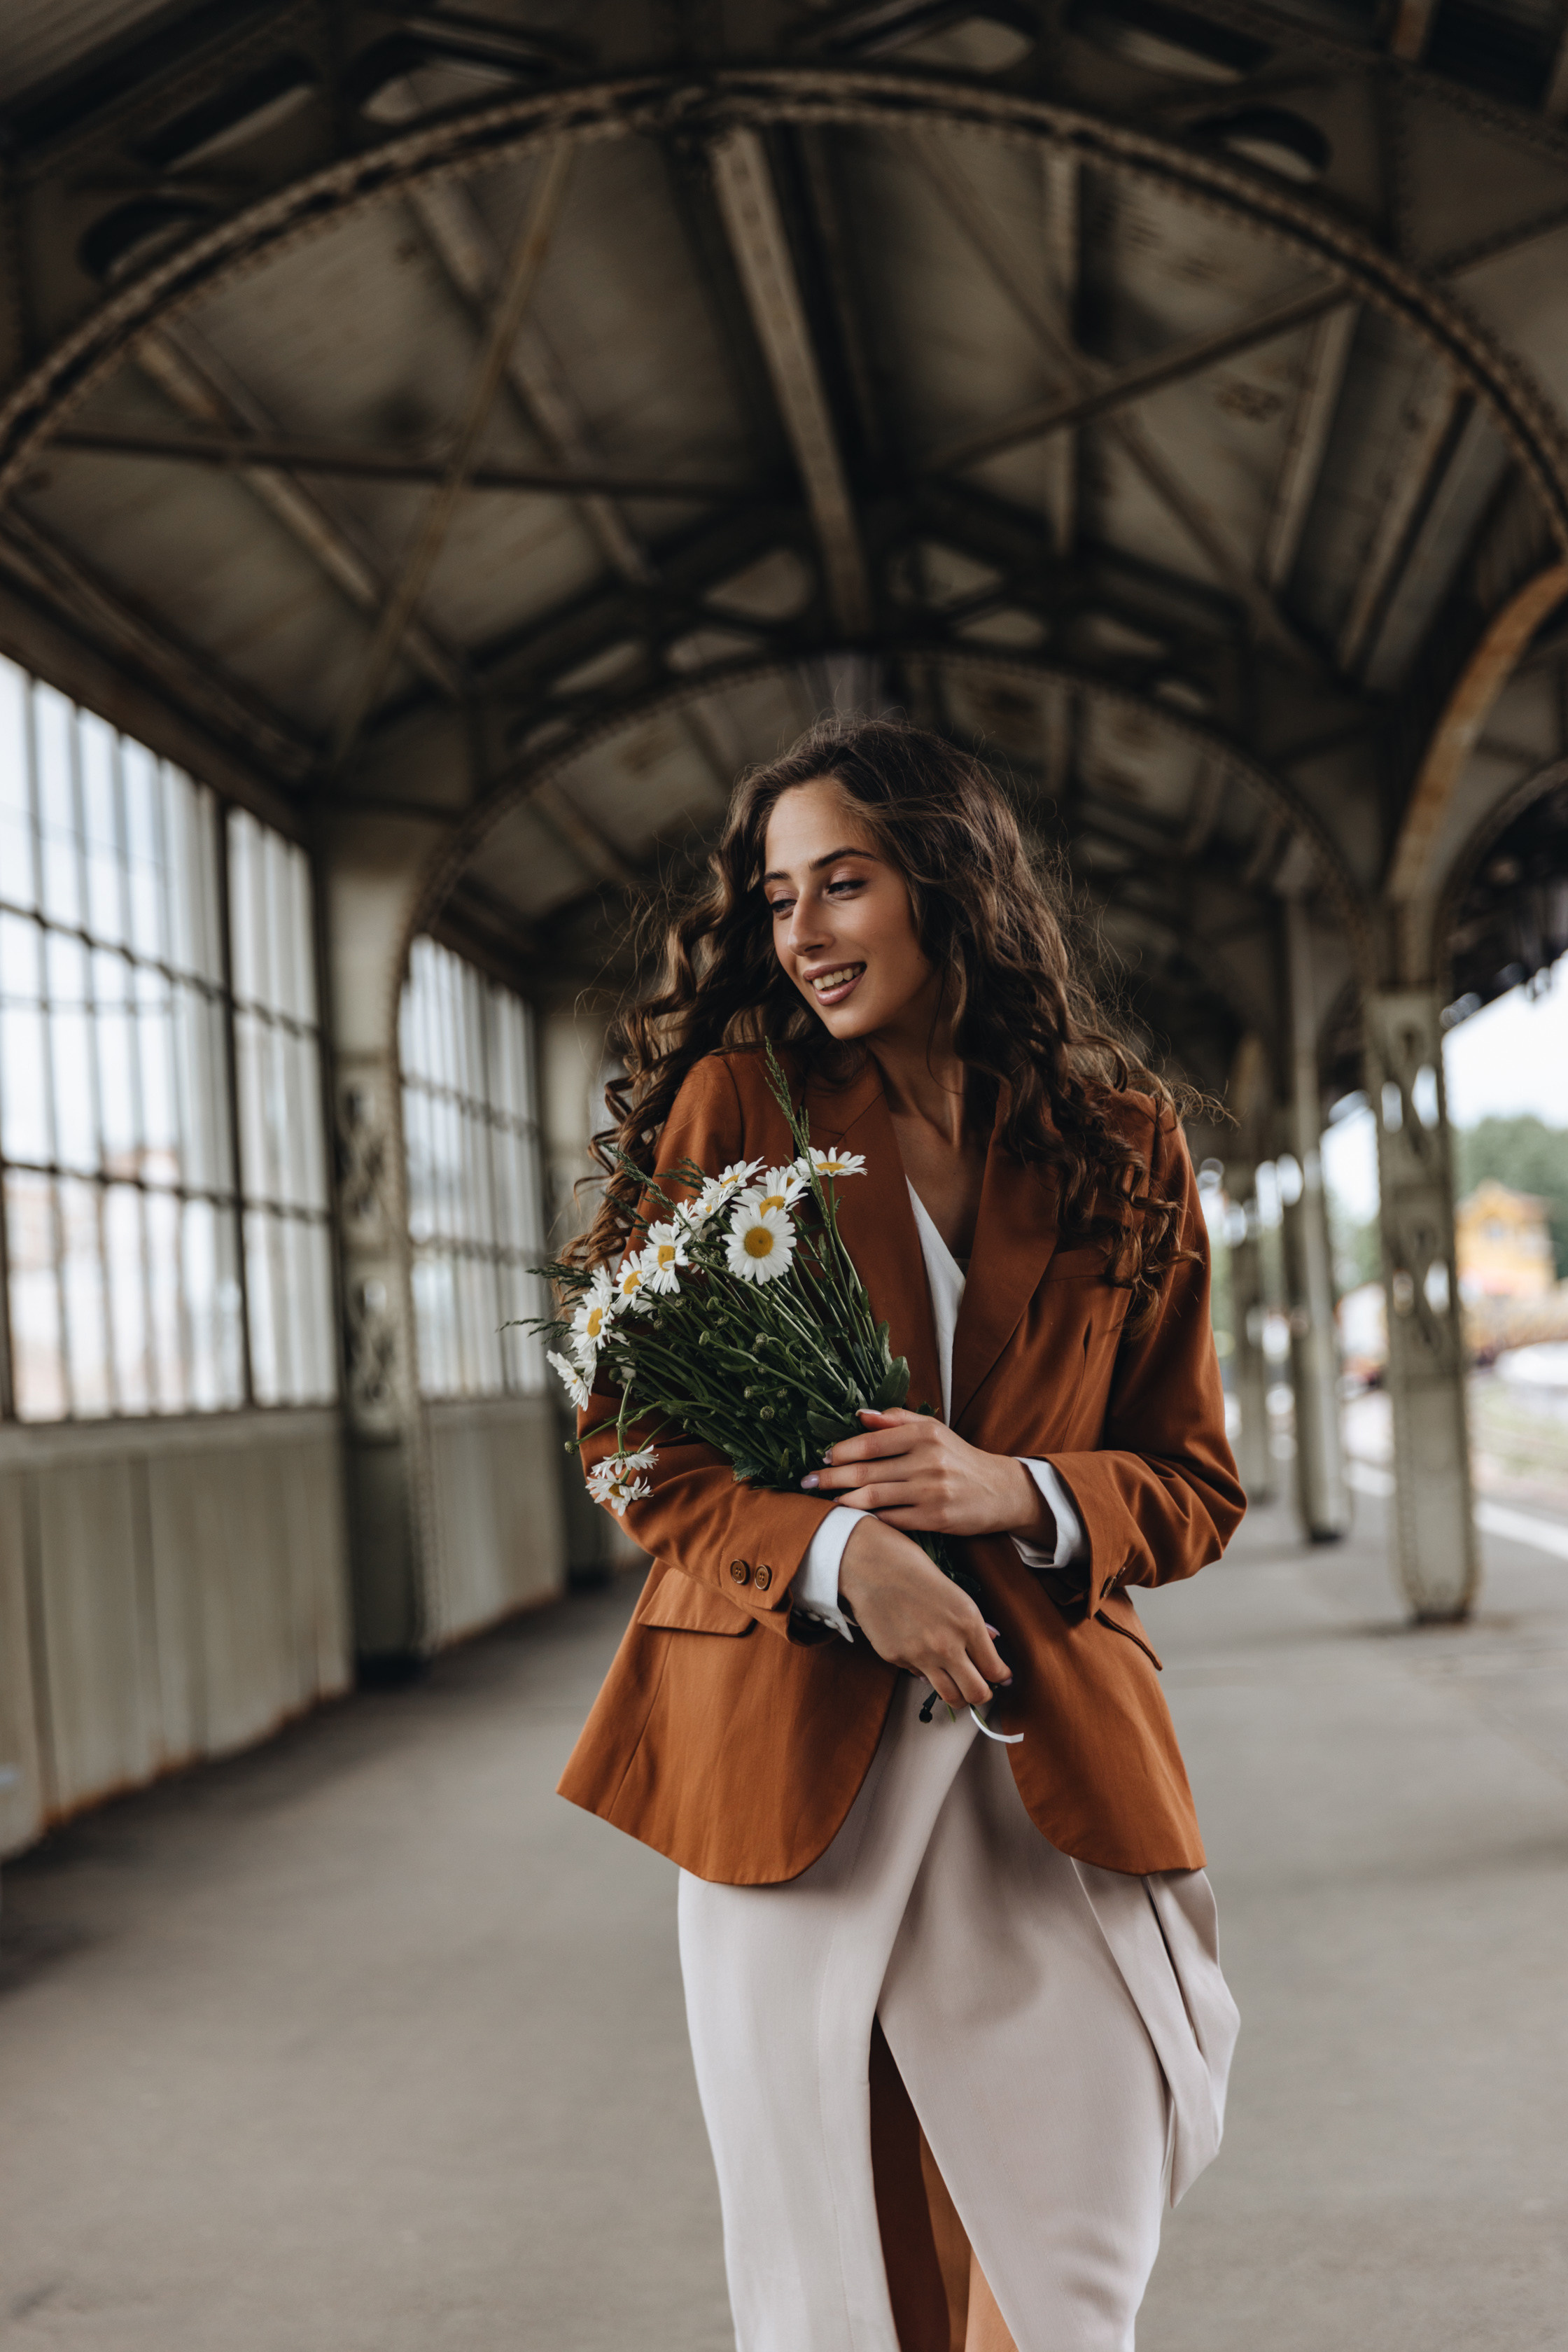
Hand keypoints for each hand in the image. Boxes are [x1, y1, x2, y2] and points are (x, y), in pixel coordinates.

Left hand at [802, 1408, 1052, 1542]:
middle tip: (807, 1481)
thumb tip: (860, 1414)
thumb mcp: (934, 1431)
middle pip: (867, 1471)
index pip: (871, 1442)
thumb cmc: (959, 1458)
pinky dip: (870, 1519)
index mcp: (925, 1435)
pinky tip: (854, 1518)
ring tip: (824, 1501)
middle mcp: (929, 1461)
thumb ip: (897, 1420)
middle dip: (831, 1477)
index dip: (842, 1451)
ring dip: (844, 1500)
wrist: (1000, 1491)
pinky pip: (893, 1520)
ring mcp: (932, 1492)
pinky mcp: (937, 1519)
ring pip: (875, 1498)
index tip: (822, 1457)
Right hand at [836, 1516, 1010, 1708]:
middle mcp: (947, 1645)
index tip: (1000, 1676)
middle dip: (984, 1695)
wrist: (868, 1563)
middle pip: (977, 1693)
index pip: (994, 1669)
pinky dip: (925, 1671)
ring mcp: (919, 1656)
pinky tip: (921, 1652)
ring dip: (958, 1695)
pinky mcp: (895, 1659)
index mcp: (967, 1623)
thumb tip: (991, 1640)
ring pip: (950, 1696)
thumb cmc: (911, 1567)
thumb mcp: (954, 1591)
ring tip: (957, 1684)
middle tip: (982, 1687)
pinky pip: (918, 1675)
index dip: (1001, 1677)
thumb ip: (973, 1622)